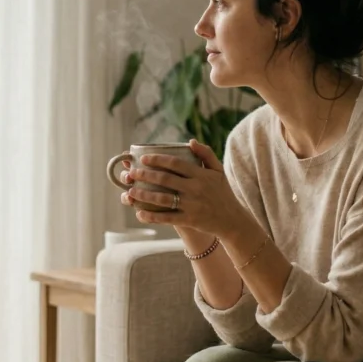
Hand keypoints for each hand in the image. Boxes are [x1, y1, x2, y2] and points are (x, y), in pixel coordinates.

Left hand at [119, 139, 250, 237]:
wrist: (232, 219)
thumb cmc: (223, 192)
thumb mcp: (218, 171)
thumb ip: (206, 154)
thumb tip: (190, 141)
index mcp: (201, 174)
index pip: (175, 163)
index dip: (158, 159)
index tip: (144, 158)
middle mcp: (195, 188)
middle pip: (165, 179)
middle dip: (145, 175)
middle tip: (132, 174)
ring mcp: (191, 205)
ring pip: (162, 199)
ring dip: (144, 195)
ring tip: (130, 192)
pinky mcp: (189, 220)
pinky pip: (167, 218)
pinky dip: (152, 216)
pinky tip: (139, 213)